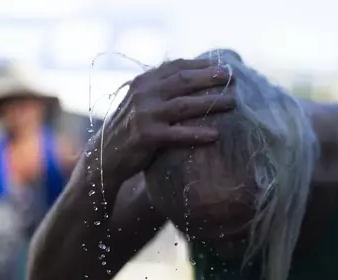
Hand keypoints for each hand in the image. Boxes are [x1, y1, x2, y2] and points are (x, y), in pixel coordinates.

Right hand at [99, 59, 235, 178]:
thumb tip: (193, 78)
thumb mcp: (141, 103)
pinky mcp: (147, 136)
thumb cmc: (130, 129)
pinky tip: (215, 135)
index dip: (202, 65)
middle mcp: (143, 93)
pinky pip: (178, 134)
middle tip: (232, 77)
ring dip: (212, 102)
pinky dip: (197, 134)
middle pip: (184, 80)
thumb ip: (160, 89)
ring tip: (233, 103)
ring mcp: (145, 114)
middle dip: (211, 77)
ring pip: (185, 105)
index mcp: (143, 82)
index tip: (223, 66)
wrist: (104, 157)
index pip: (176, 66)